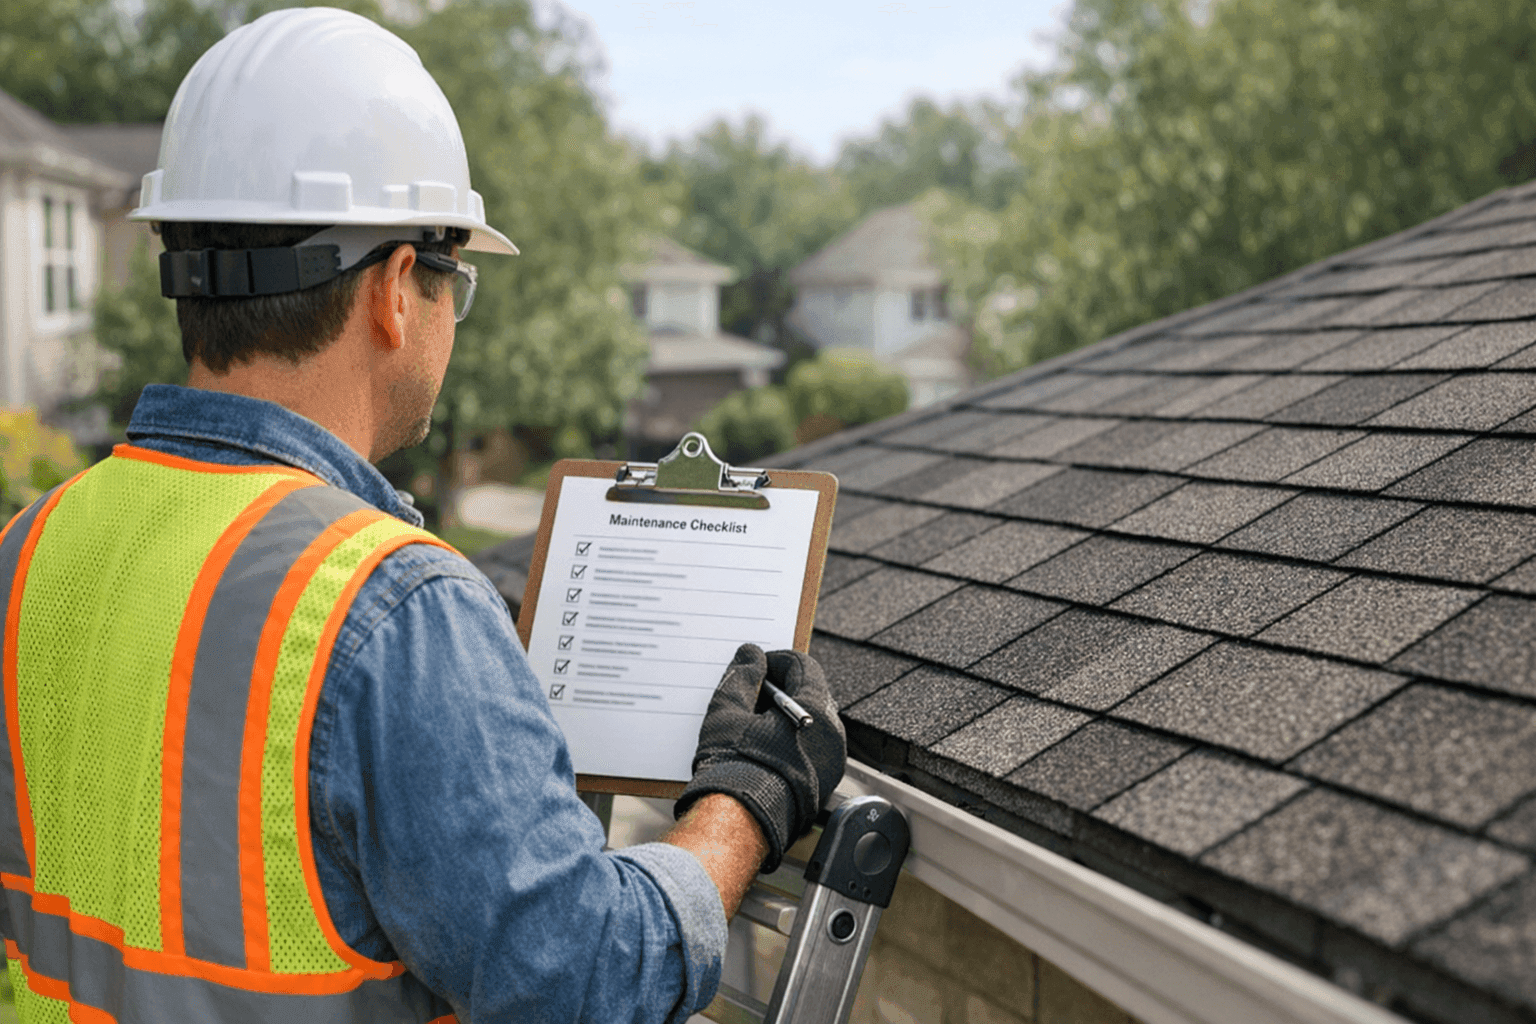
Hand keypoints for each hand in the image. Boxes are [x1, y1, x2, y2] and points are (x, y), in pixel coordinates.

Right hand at [674, 644, 846, 871]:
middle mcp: (832, 733)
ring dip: (786, 716)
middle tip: (750, 695)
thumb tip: (751, 654)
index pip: (804, 666)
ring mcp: (832, 761)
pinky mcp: (824, 783)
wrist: (741, 823)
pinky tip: (763, 751)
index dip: (777, 660)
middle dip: (781, 689)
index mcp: (814, 709)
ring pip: (811, 723)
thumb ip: (742, 676)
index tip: (756, 666)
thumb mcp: (727, 711)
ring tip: (752, 726)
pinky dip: (792, 741)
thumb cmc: (733, 767)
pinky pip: (812, 749)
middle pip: (811, 693)